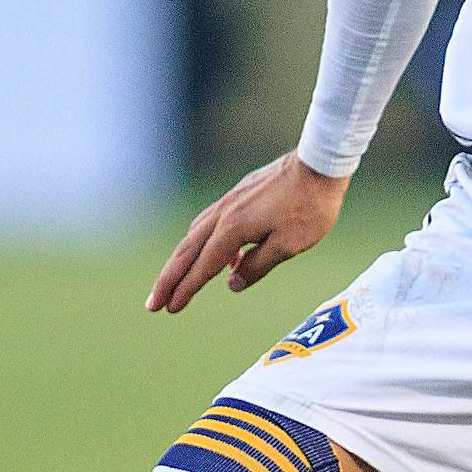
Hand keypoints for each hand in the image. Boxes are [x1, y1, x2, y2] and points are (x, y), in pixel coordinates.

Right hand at [148, 153, 349, 314]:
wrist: (319, 163)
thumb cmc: (310, 207)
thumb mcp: (289, 245)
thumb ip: (258, 266)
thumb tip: (233, 283)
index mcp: (233, 229)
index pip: (203, 266)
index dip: (186, 290)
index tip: (169, 308)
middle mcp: (224, 214)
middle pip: (187, 252)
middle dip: (168, 279)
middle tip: (153, 303)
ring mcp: (229, 202)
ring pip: (194, 236)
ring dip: (181, 261)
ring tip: (174, 282)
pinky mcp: (238, 195)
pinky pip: (209, 223)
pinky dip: (202, 243)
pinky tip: (219, 256)